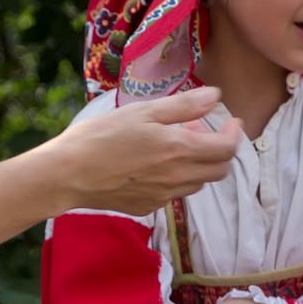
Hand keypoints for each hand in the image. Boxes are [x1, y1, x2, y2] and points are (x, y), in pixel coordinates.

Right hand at [44, 85, 237, 215]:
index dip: (234, 134)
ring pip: (197, 184)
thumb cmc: (101, 136)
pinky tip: (153, 166)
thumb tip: (214, 96)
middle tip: (201, 131)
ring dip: (197, 165)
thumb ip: (183, 106)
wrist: (68, 174)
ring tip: (174, 146)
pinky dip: (175, 179)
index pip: (226, 149)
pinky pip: (173, 194)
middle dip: (219, 151)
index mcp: (179, 150)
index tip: (230, 121)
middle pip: (218, 171)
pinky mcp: (147, 207)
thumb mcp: (143, 112)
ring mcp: (163, 197)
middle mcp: (177, 177)